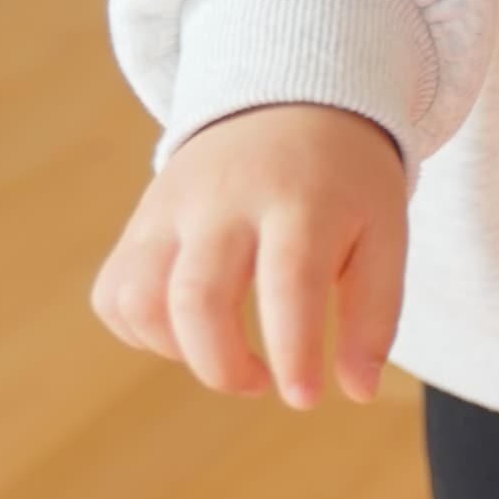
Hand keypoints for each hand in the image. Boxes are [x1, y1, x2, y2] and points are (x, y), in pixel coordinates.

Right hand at [92, 103, 407, 403]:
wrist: (289, 99)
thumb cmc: (346, 184)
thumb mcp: (385, 232)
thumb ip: (376, 312)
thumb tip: (358, 393)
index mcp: (299, 201)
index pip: (288, 284)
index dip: (293, 353)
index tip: (304, 399)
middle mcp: (225, 201)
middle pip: (196, 297)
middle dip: (223, 366)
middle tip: (262, 383)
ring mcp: (172, 207)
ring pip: (138, 297)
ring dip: (175, 352)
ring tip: (226, 356)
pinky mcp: (141, 220)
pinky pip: (113, 292)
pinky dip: (141, 333)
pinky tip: (189, 334)